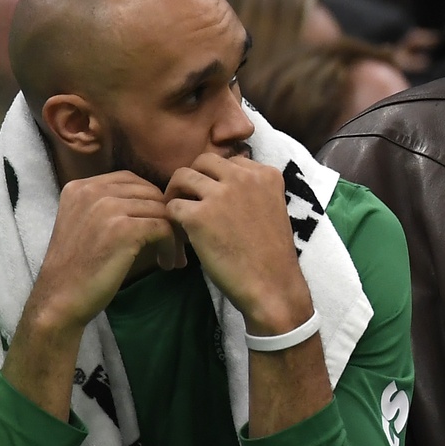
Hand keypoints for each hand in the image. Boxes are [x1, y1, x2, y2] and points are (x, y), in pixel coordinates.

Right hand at [20, 173, 182, 336]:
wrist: (60, 297)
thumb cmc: (77, 266)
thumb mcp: (85, 222)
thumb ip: (109, 205)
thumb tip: (156, 200)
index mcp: (81, 187)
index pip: (132, 181)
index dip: (152, 201)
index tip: (159, 224)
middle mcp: (91, 191)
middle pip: (151, 193)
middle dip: (168, 217)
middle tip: (174, 242)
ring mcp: (107, 208)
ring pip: (162, 210)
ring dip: (173, 234)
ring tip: (171, 256)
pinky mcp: (123, 229)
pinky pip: (164, 228)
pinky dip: (171, 246)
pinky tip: (166, 263)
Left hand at [163, 152, 312, 334]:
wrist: (272, 285)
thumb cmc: (271, 254)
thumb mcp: (272, 209)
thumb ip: (251, 190)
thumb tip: (219, 181)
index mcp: (267, 174)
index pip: (229, 160)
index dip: (217, 179)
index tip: (215, 199)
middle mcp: (244, 178)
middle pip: (202, 161)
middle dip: (193, 180)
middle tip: (189, 202)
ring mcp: (221, 195)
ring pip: (181, 177)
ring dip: (176, 195)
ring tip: (179, 217)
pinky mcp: (199, 216)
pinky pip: (171, 206)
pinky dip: (171, 221)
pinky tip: (180, 237)